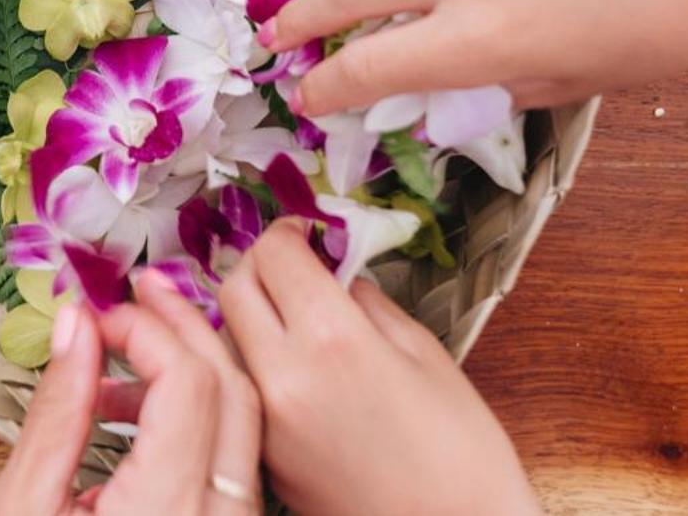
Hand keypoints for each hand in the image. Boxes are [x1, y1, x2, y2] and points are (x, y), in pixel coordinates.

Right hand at [0, 273, 262, 514]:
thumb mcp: (22, 509)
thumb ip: (55, 415)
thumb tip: (75, 325)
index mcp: (166, 510)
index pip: (187, 382)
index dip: (144, 330)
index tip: (95, 317)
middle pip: (231, 389)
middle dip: (182, 325)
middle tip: (141, 289)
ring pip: (244, 421)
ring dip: (194, 367)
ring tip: (129, 348)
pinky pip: (236, 458)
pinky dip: (201, 415)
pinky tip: (141, 410)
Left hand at [220, 223, 539, 515]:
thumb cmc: (462, 451)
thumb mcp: (426, 353)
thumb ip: (368, 302)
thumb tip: (334, 275)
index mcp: (334, 340)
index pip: (275, 255)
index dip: (289, 231)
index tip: (305, 232)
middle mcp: (284, 377)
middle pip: (234, 289)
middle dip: (258, 263)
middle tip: (290, 263)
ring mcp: (266, 422)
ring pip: (225, 337)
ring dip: (245, 312)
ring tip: (282, 309)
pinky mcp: (263, 455)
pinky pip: (241, 386)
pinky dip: (252, 360)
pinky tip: (286, 361)